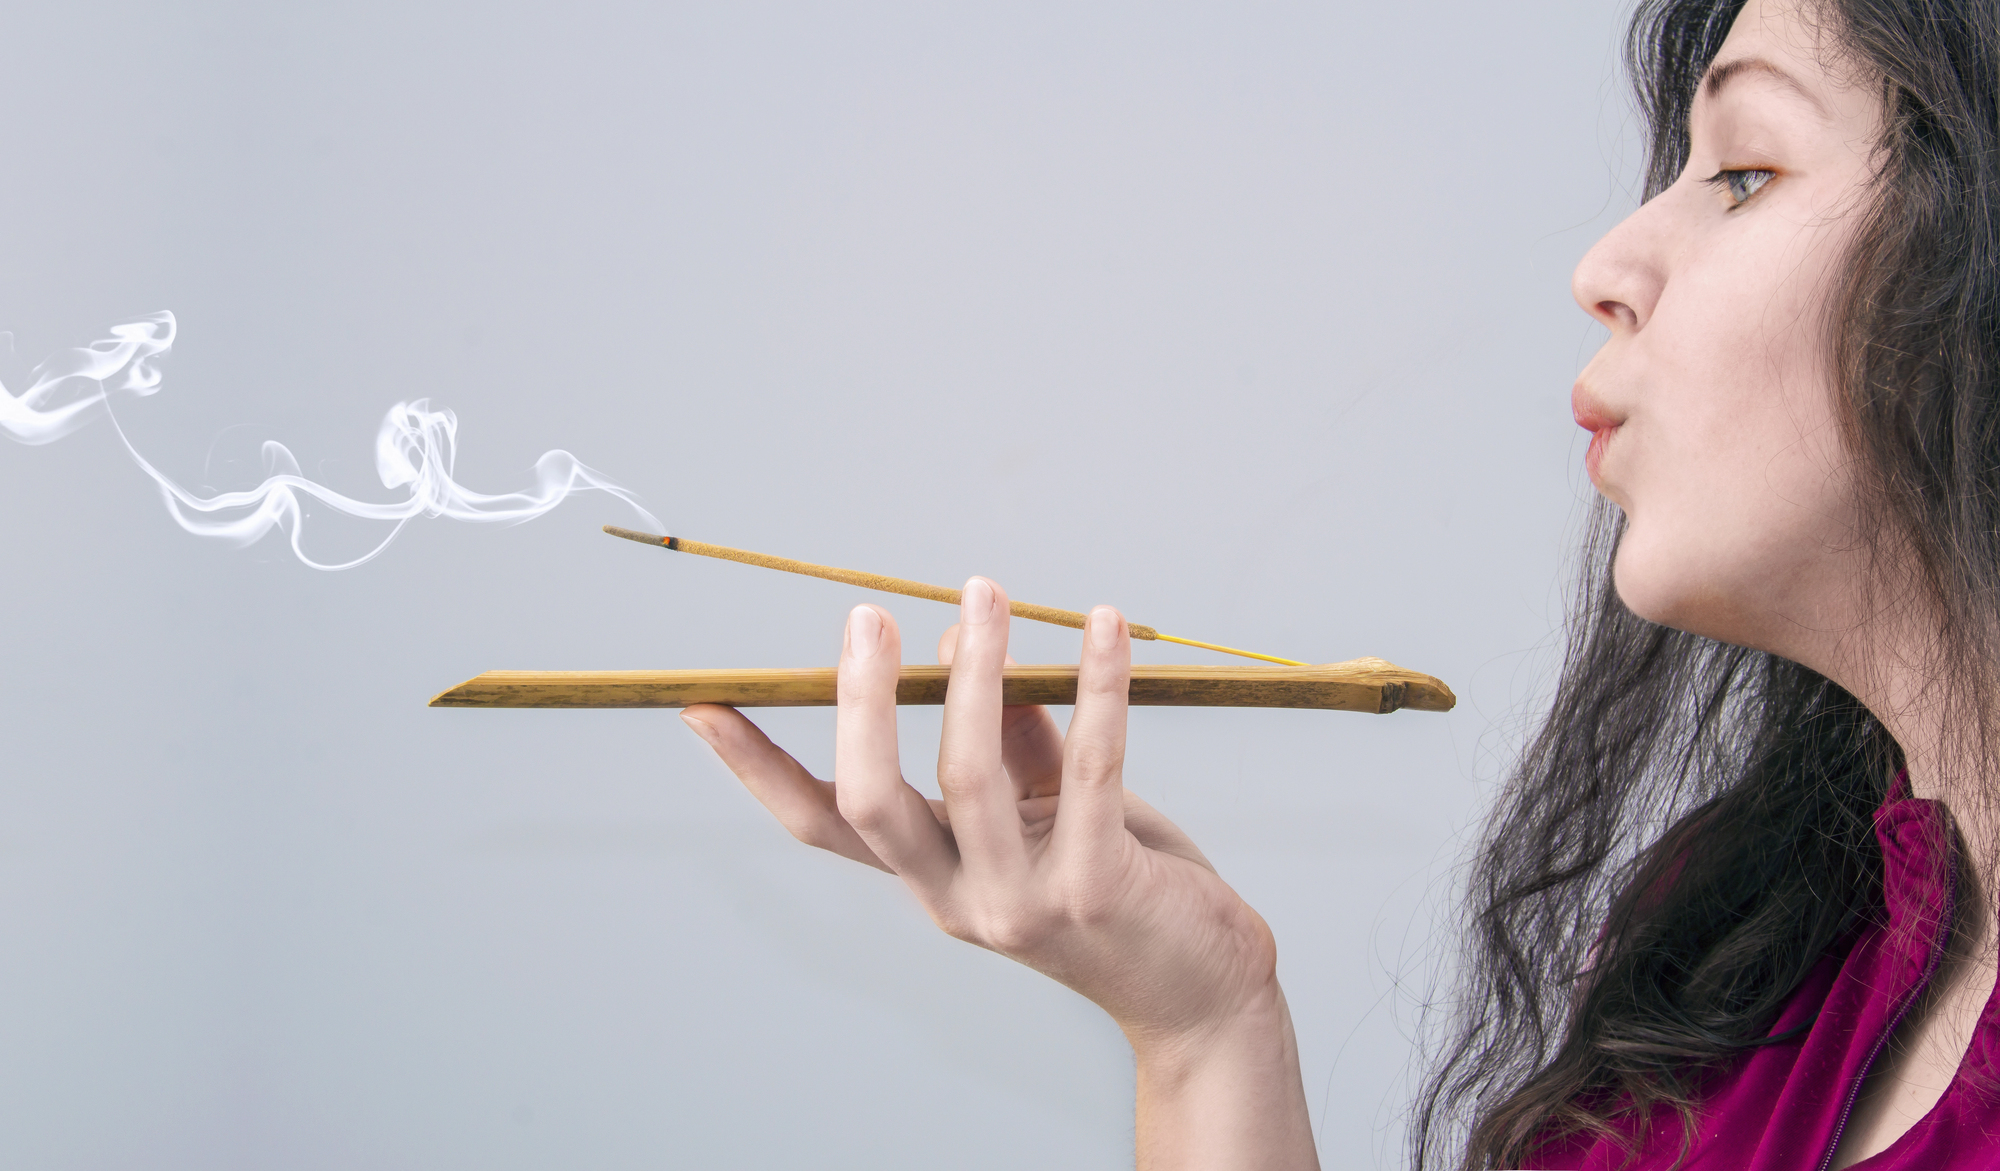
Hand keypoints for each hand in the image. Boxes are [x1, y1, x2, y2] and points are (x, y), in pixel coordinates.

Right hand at [679, 577, 1317, 1167]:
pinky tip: (1104, 627)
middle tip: (865, 617)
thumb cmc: (1121, 883)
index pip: (822, 822)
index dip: (757, 767)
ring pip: (972, 772)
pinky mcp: (1097, 889)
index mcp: (930, 877)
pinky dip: (1097, 687)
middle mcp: (957, 900)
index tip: (701, 706)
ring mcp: (1022, 903)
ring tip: (985, 591)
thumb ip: (1005, 733)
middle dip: (862, 701)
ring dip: (978, 667)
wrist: (1203, 987)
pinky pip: (1091, 769)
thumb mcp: (1045, 807)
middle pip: (873, 798)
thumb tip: (961, 637)